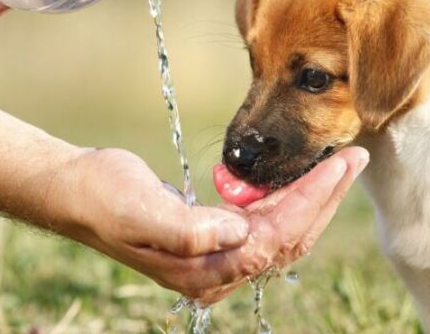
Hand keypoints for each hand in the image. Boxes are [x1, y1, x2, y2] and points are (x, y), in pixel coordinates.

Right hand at [56, 146, 367, 300]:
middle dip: (324, 198)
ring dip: (313, 197)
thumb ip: (187, 230)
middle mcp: (214, 269)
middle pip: (287, 238)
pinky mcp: (212, 236)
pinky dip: (289, 198)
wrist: (75, 192)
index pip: (271, 239)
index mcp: (200, 269)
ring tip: (339, 164)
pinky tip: (302, 177)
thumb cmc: (102, 195)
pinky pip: (265, 221)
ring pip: (281, 231)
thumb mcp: (137, 209)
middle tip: (354, 159)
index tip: (337, 165)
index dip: (309, 202)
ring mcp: (214, 255)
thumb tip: (237, 231)